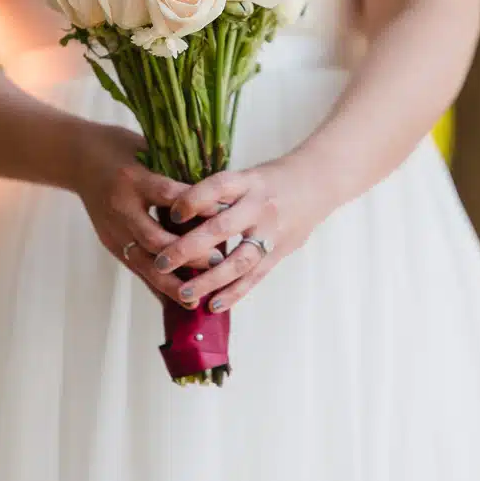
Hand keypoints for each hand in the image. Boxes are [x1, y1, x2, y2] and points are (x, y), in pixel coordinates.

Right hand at [71, 121, 223, 306]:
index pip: (168, 195)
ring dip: (171, 282)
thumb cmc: (120, 149)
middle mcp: (121, 208)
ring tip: (196, 297)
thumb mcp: (147, 149)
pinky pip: (136, 268)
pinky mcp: (110, 243)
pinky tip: (175, 299)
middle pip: (155, 238)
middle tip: (217, 261)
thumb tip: (215, 190)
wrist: (77, 159)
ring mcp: (113, 229)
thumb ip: (175, 170)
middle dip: (187, 254)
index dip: (196, 207)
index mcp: (132, 178)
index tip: (225, 214)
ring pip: (144, 262)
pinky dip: (156, 285)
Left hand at [153, 153, 330, 312]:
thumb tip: (172, 210)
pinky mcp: (279, 252)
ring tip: (183, 293)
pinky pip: (255, 276)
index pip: (217, 187)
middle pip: (222, 228)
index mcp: (247, 181)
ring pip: (239, 260)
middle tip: (161, 262)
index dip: (193, 200)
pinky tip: (213, 305)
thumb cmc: (270, 180)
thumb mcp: (245, 175)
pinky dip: (234, 293)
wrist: (318, 183)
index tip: (171, 213)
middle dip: (189, 247)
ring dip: (209, 280)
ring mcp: (271, 232)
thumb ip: (217, 193)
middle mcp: (259, 206)